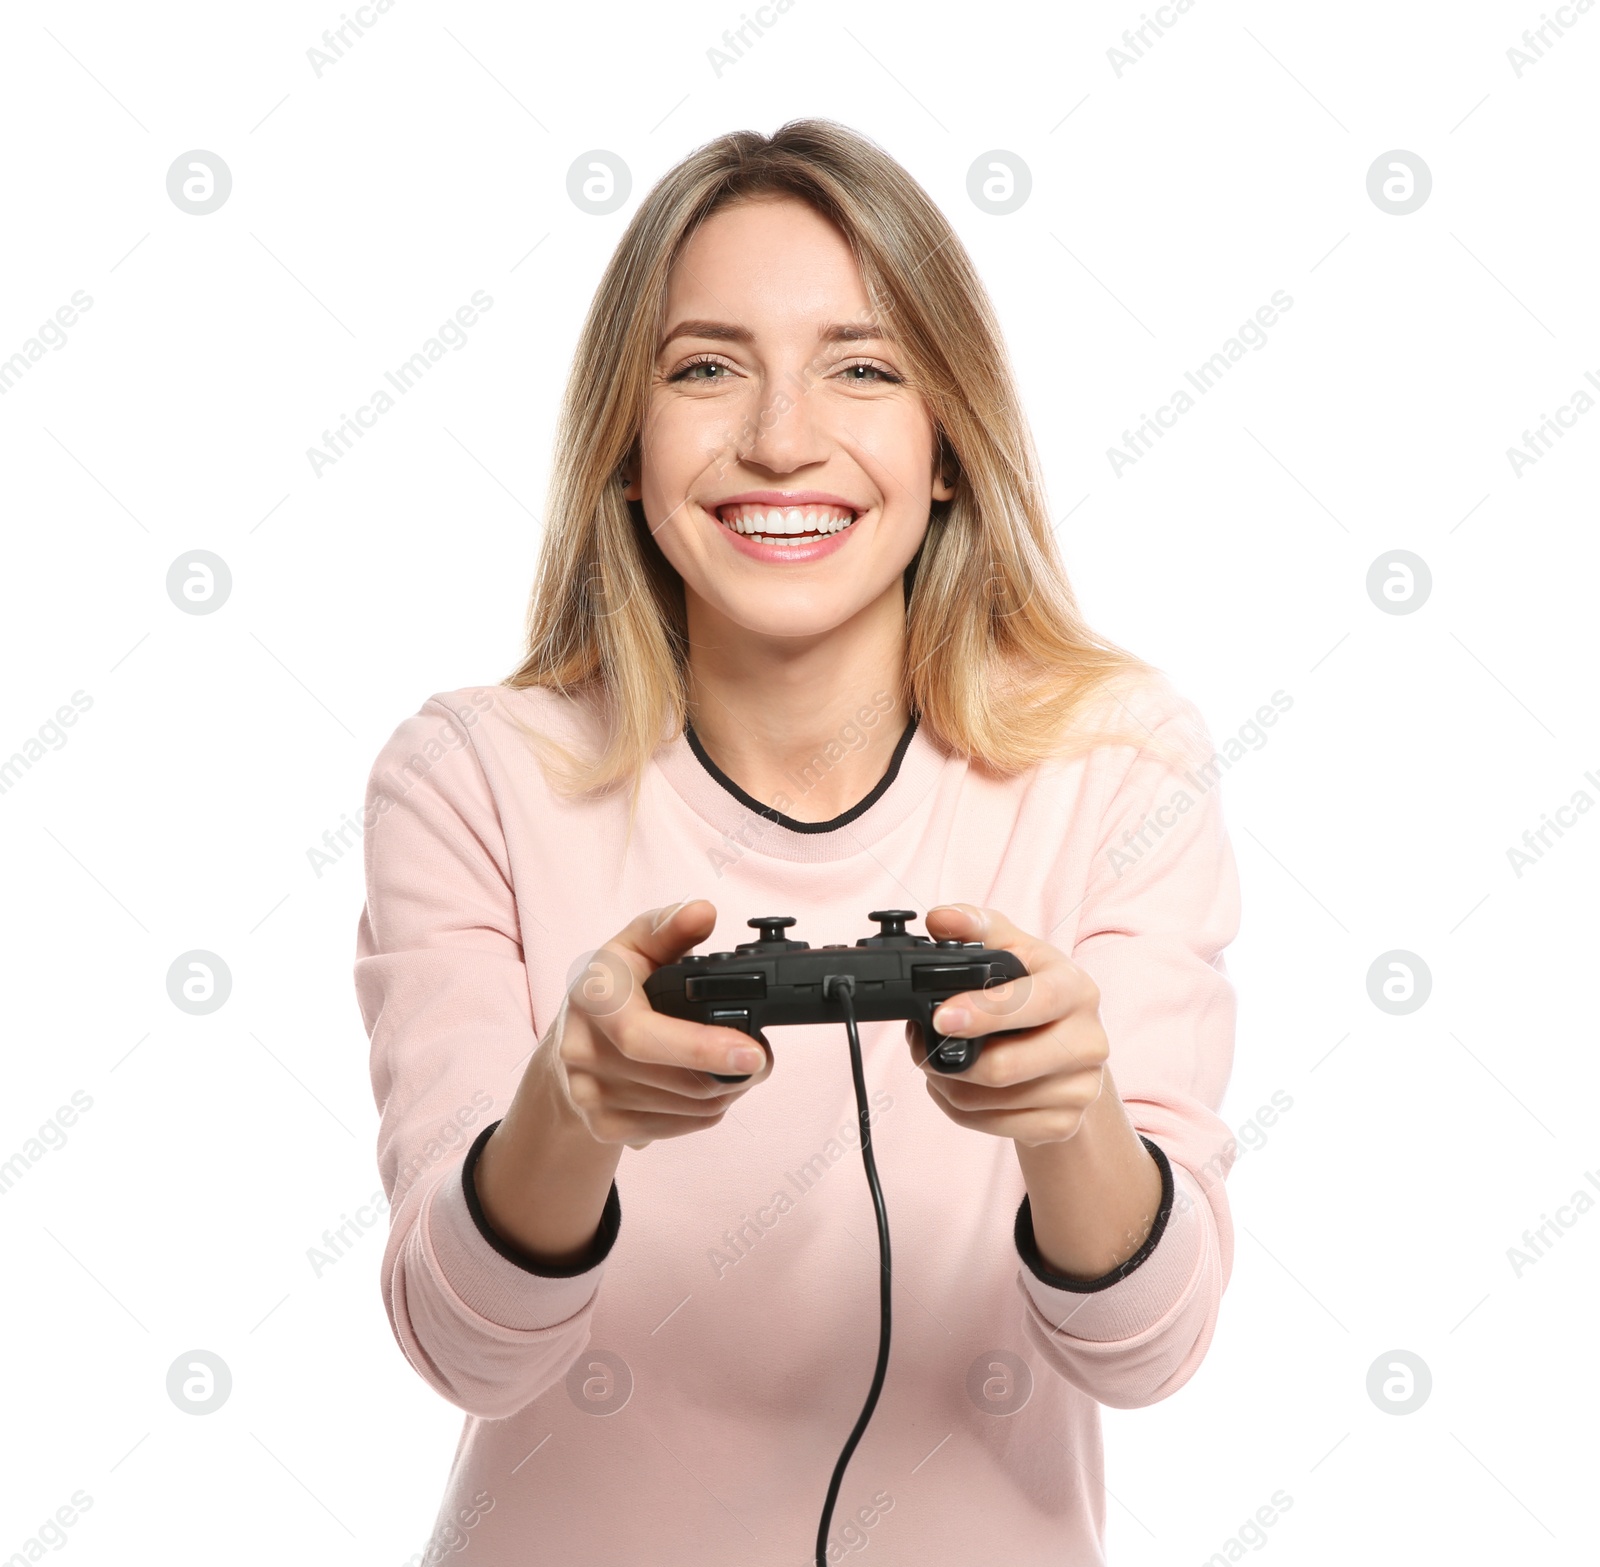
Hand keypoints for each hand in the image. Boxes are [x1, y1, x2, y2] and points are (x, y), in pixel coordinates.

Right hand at [541, 898, 772, 1148]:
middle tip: (762, 1056)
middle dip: (735, 1073)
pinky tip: (706, 1086)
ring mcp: (590, 1096)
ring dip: (726, 1092)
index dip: (702, 1047)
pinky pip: (679, 1128)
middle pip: (679, 1080)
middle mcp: (583, 1052)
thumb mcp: (634, 945)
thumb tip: (704, 912)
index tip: (753, 1052)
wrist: (567, 1045)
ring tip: (735, 1067)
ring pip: (686, 1108)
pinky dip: (706, 1111)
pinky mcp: (604, 1128)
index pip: (643, 1036)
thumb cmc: (611, 988)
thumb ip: (669, 926)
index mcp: (593, 999)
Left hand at [909, 903, 1108, 1148]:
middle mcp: (1089, 1040)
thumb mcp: (1015, 952)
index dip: (985, 1012)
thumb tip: (941, 918)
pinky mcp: (1065, 1124)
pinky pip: (992, 1126)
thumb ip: (977, 927)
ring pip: (988, 1101)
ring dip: (945, 1084)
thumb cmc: (1036, 995)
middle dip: (947, 1060)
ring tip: (937, 1062)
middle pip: (1004, 1068)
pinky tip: (957, 1087)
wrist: (1073, 1053)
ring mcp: (1081, 1089)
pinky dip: (960, 1109)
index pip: (1036, 1002)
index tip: (941, 1017)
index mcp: (1077, 989)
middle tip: (920, 1043)